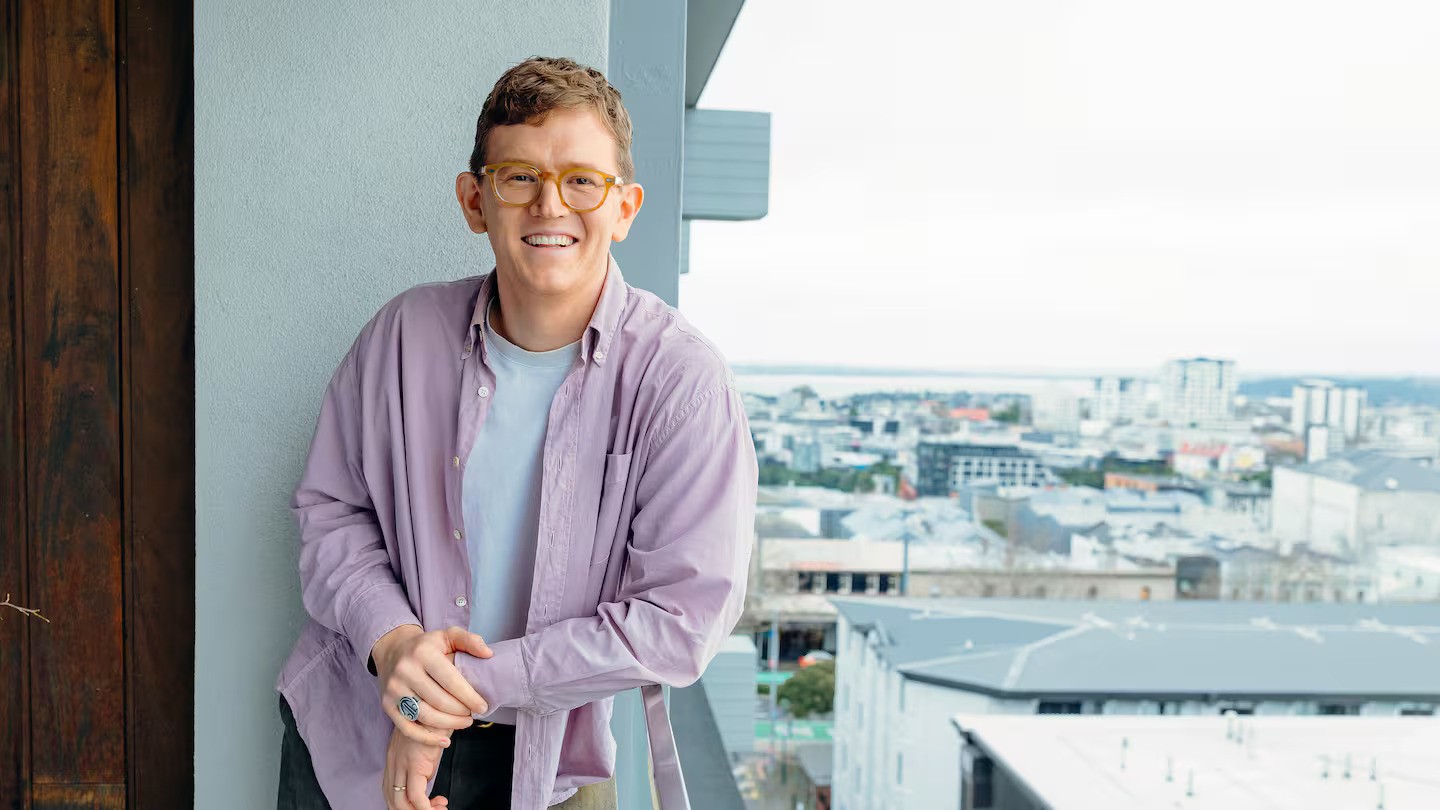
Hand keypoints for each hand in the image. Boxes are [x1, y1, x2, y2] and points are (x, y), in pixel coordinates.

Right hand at [373, 625, 492, 744]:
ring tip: (464, 722)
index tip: (483, 706)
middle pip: (439, 701)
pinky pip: (408, 728)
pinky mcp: (387, 704)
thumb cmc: (427, 646)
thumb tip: (488, 654)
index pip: (451, 681)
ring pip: (425, 716)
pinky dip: (427, 738)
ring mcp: (394, 689)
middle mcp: (405, 671)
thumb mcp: (448, 636)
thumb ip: (470, 641)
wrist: (392, 650)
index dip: (469, 697)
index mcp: (423, 653)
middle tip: (472, 714)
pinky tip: (445, 741)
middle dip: (461, 712)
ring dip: (449, 724)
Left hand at [383, 725, 449, 809]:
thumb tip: (427, 778)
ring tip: (440, 807)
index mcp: (393, 760)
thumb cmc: (435, 722)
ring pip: (401, 804)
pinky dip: (428, 807)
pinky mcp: (415, 764)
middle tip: (435, 808)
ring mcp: (402, 765)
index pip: (390, 792)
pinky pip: (417, 797)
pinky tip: (441, 803)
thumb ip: (421, 761)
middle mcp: (393, 764)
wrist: (441, 706)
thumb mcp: (423, 745)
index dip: (406, 805)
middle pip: (392, 801)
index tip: (427, 804)